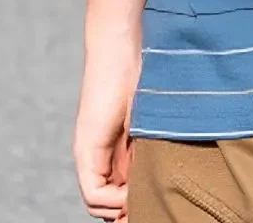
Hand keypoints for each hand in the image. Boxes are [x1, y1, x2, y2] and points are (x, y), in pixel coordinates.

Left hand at [74, 31, 141, 220]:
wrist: (122, 47)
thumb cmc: (144, 73)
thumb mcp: (151, 119)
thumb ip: (151, 144)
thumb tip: (165, 174)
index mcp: (113, 148)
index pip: (116, 192)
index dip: (133, 204)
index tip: (156, 202)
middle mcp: (96, 154)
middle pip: (106, 203)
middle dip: (127, 211)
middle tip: (150, 210)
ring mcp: (89, 152)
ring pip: (97, 202)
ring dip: (120, 208)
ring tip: (141, 199)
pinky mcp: (87, 147)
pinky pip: (93, 192)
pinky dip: (112, 201)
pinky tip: (131, 191)